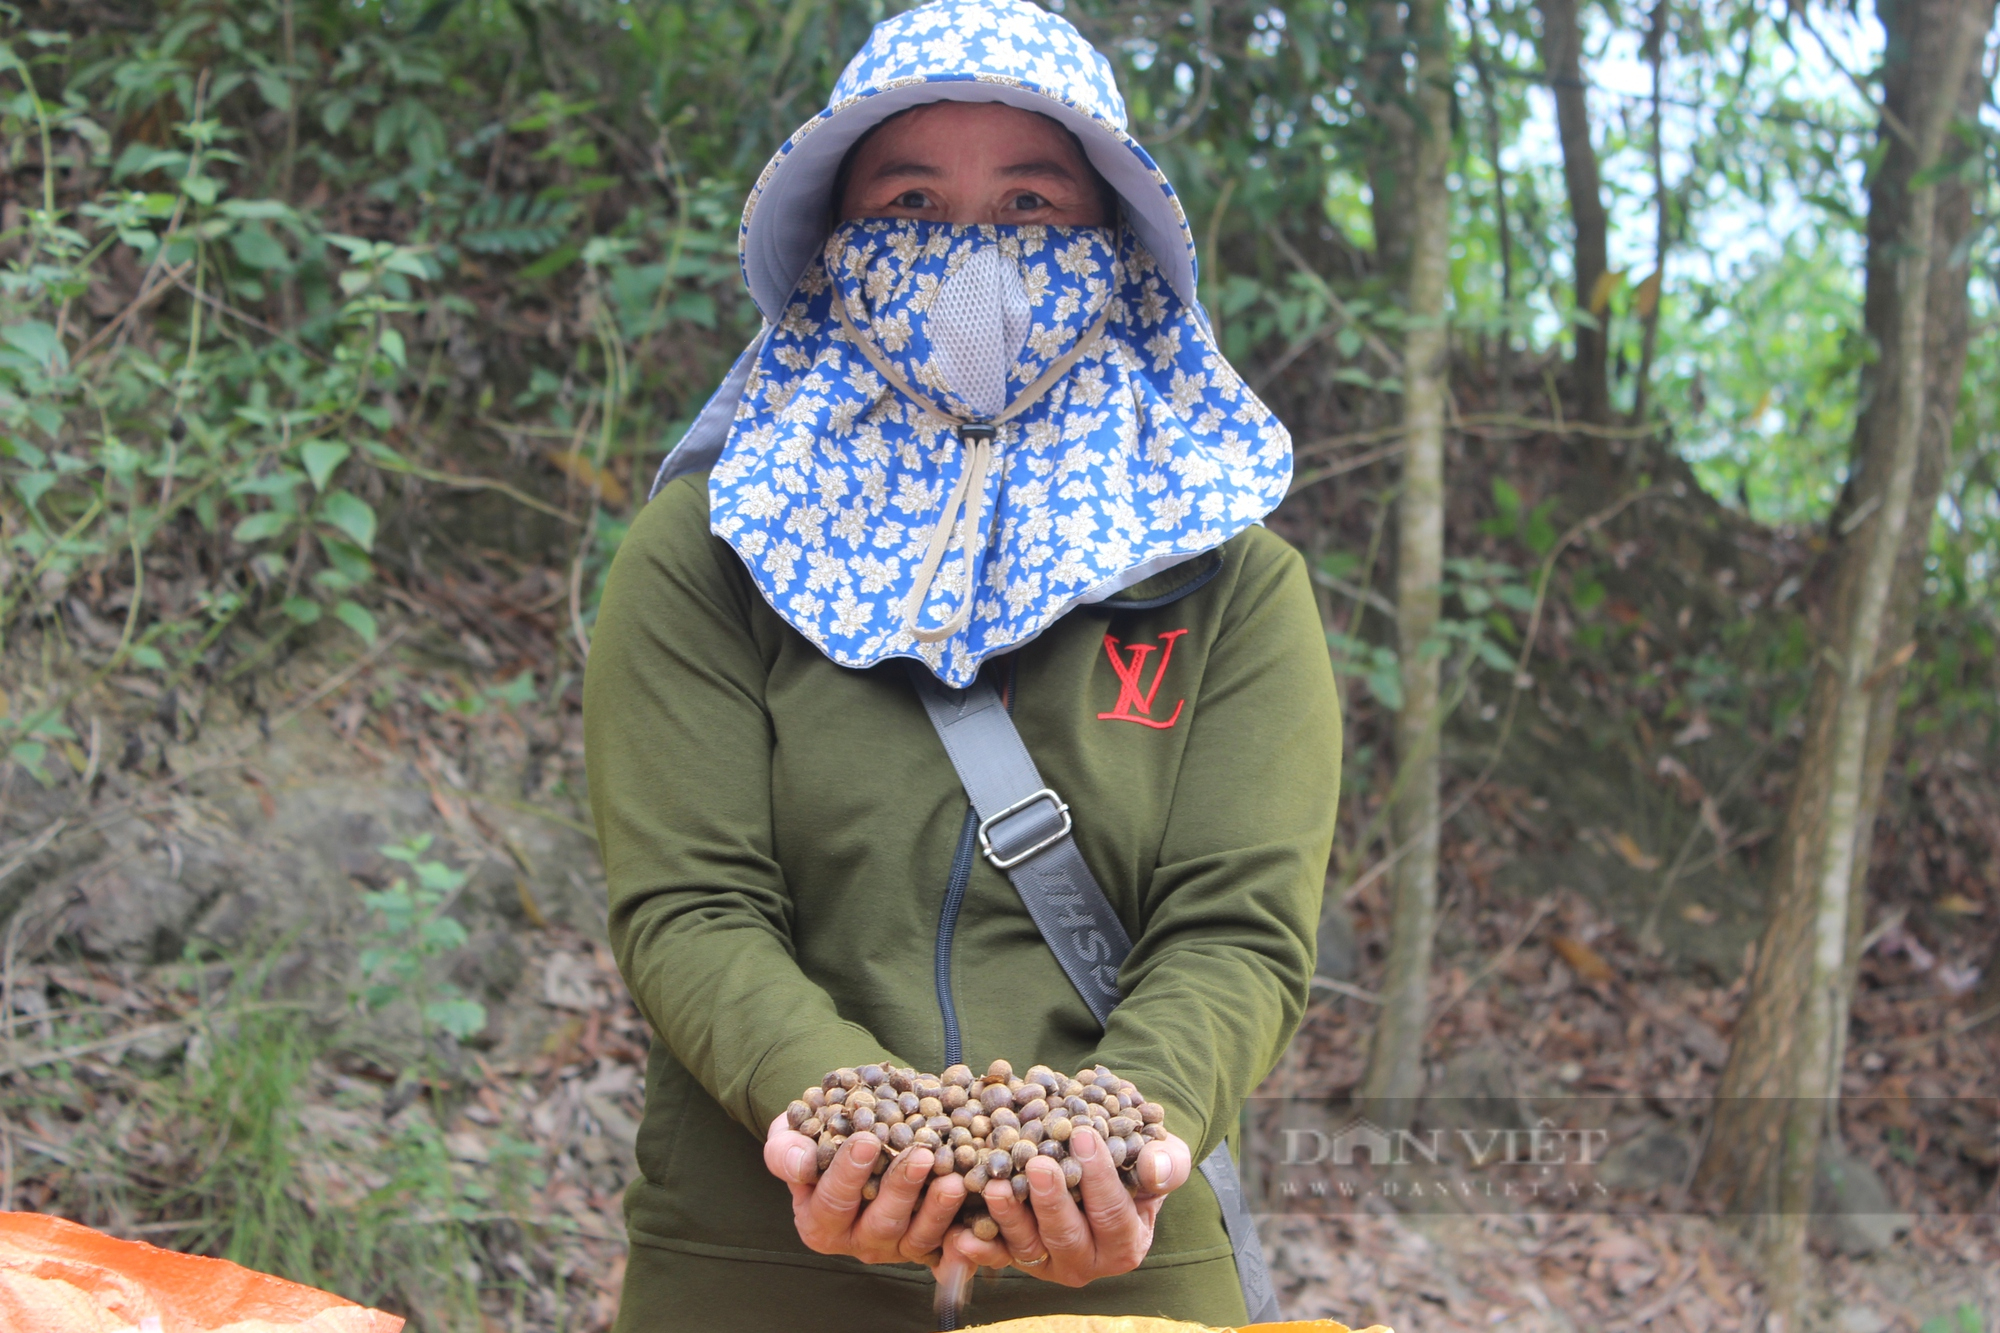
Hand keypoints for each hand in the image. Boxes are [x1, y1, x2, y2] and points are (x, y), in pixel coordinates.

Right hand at [763, 1112, 967, 1265]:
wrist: (851, 1136)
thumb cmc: (815, 1137)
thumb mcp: (788, 1137)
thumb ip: (785, 1152)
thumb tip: (800, 1165)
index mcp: (819, 1222)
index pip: (834, 1202)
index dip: (849, 1172)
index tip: (868, 1140)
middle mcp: (857, 1241)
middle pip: (882, 1223)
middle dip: (902, 1188)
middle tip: (921, 1154)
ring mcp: (895, 1245)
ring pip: (919, 1236)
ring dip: (938, 1209)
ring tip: (955, 1178)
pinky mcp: (927, 1243)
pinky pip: (947, 1242)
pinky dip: (964, 1229)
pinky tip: (977, 1203)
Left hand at [944, 1124, 1193, 1285]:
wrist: (1109, 1159)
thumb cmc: (1140, 1157)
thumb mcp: (1165, 1155)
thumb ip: (1169, 1163)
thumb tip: (1157, 1168)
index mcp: (1126, 1242)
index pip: (1113, 1212)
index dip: (1100, 1176)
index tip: (1085, 1136)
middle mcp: (1087, 1260)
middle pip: (1066, 1234)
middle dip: (1051, 1201)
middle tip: (1038, 1164)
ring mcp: (1048, 1261)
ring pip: (1027, 1246)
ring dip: (1008, 1218)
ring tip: (994, 1187)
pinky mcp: (1017, 1255)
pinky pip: (995, 1255)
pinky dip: (977, 1248)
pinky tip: (959, 1234)